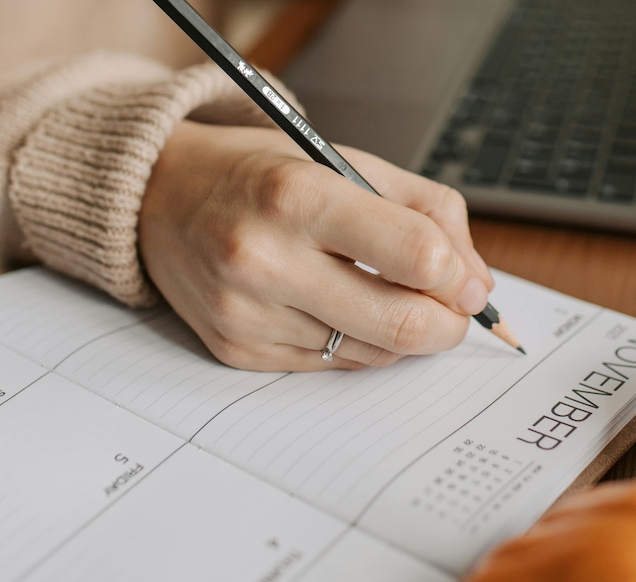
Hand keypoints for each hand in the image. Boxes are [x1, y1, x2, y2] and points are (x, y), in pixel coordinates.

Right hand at [139, 121, 493, 370]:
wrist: (159, 199)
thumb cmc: (260, 174)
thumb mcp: (346, 161)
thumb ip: (427, 212)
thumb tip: (476, 283)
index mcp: (297, 195)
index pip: (417, 256)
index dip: (460, 276)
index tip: (466, 279)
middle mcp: (263, 260)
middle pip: (402, 324)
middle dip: (447, 324)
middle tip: (452, 309)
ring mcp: (246, 314)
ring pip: (373, 353)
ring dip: (401, 333)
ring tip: (387, 295)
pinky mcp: (236, 351)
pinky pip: (332, 366)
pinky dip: (356, 342)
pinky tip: (338, 308)